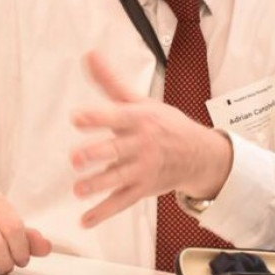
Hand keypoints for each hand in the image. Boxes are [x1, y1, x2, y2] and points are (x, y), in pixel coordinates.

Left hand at [70, 50, 232, 227]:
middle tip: (76, 158)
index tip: (77, 117)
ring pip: (119, 178)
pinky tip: (85, 220)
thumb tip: (89, 54)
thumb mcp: (139, 100)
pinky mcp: (143, 189)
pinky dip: (104, 213)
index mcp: (139, 119)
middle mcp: (141, 144)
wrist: (199, 154)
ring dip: (99, 185)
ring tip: (79, 190)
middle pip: (117, 150)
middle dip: (97, 154)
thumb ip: (110, 81)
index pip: (116, 116)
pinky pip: (122, 202)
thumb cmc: (163, 123)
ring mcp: (143, 169)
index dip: (97, 117)